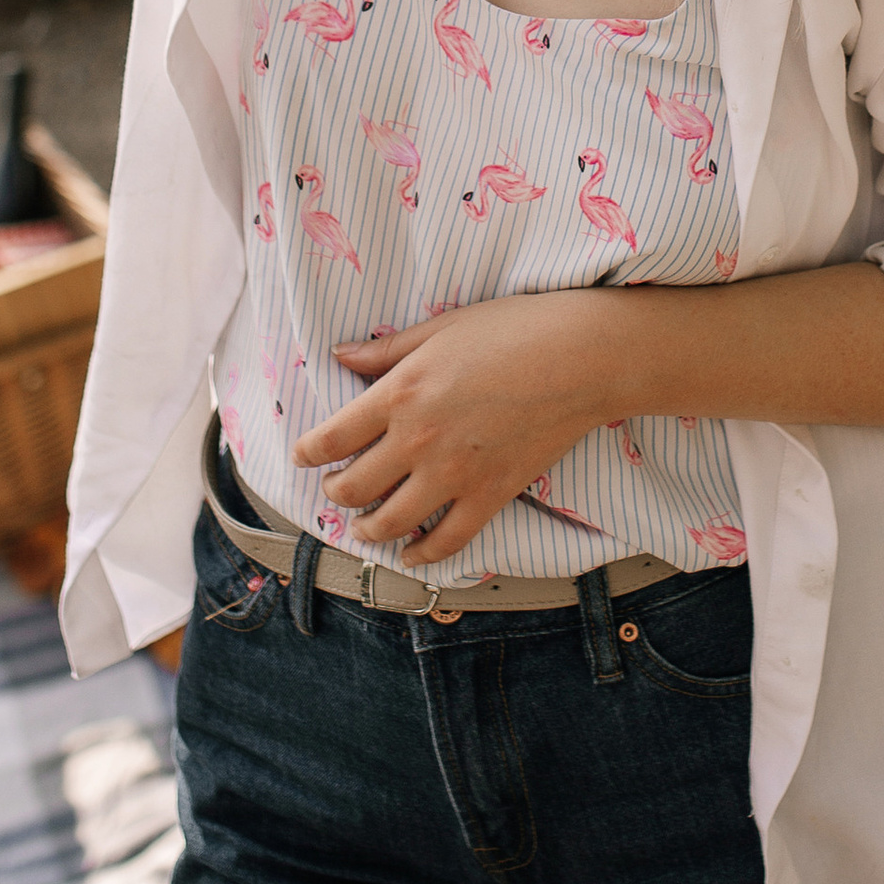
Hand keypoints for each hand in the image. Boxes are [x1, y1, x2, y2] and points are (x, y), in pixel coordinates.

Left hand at [294, 295, 621, 569]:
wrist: (580, 358)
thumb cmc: (512, 330)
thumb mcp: (439, 328)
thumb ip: (385, 351)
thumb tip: (340, 355)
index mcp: (398, 395)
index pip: (332, 437)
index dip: (308, 452)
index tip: (303, 457)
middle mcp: (417, 441)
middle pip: (354, 487)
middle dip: (336, 493)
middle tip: (336, 490)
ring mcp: (453, 475)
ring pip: (390, 523)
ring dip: (368, 531)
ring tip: (364, 529)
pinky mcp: (490, 495)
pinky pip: (447, 541)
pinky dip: (423, 554)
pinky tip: (413, 555)